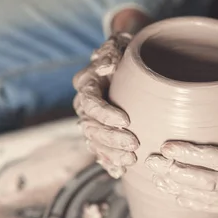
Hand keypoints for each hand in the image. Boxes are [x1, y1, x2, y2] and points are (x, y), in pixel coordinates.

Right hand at [73, 32, 138, 177]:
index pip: (90, 102)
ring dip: (111, 153)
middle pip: (91, 127)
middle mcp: (83, 104)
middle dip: (111, 139)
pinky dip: (107, 162)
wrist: (126, 64)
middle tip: (134, 145)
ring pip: (94, 142)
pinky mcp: (98, 133)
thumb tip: (107, 66)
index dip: (105, 114)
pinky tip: (118, 172)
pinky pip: (98, 151)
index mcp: (86, 83)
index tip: (126, 120)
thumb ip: (111, 51)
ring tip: (131, 161)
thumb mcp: (120, 44)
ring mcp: (90, 121)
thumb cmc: (125, 52)